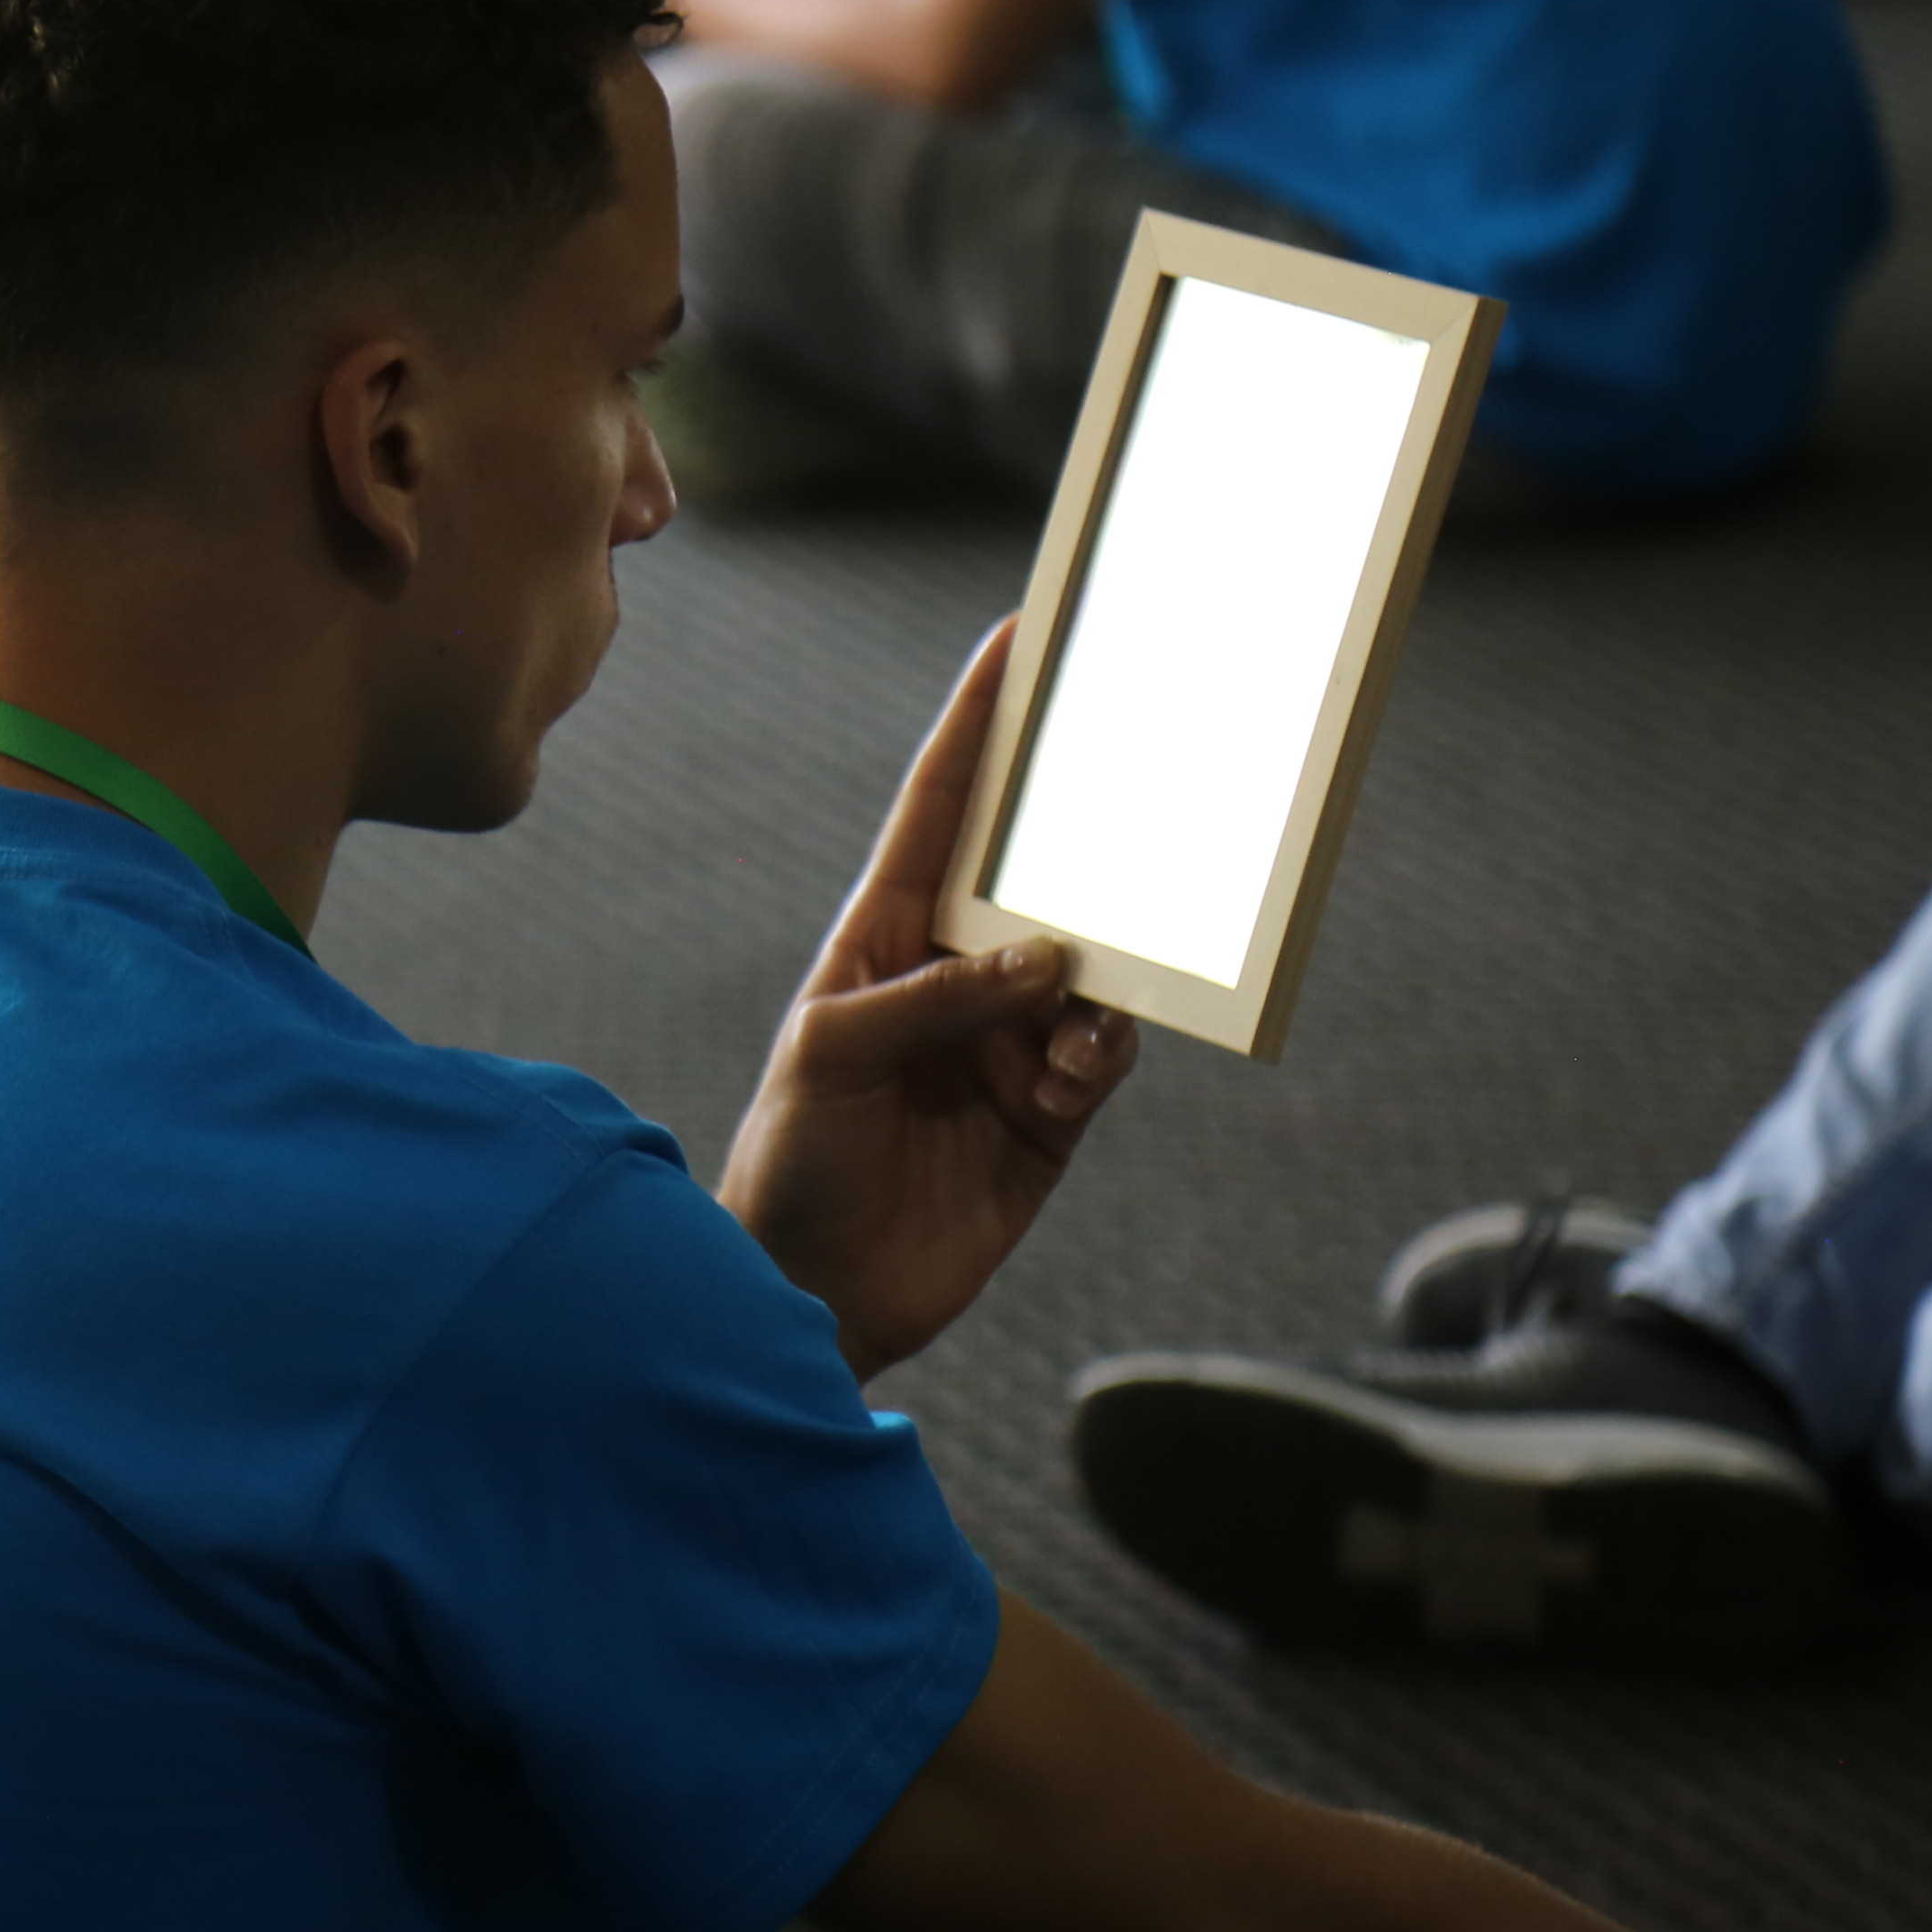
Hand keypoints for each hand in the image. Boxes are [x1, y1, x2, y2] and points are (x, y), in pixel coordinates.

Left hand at [720, 623, 1138, 1380]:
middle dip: (1082, 832)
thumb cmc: (794, 1159)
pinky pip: (1102, 1055)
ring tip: (1095, 985)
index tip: (1012, 641)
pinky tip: (1080, 1064)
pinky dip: (1105, 1049)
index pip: (938, 812)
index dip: (974, 729)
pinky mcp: (1048, 1115)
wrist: (812, 1290)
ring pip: (1090, 969)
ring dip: (1105, 967)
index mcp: (882, 937)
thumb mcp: (833, 1057)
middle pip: (1036, 879)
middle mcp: (953, 978)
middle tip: (1137, 771)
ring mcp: (1006, 1043)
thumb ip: (934, 1000)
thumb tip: (1050, 959)